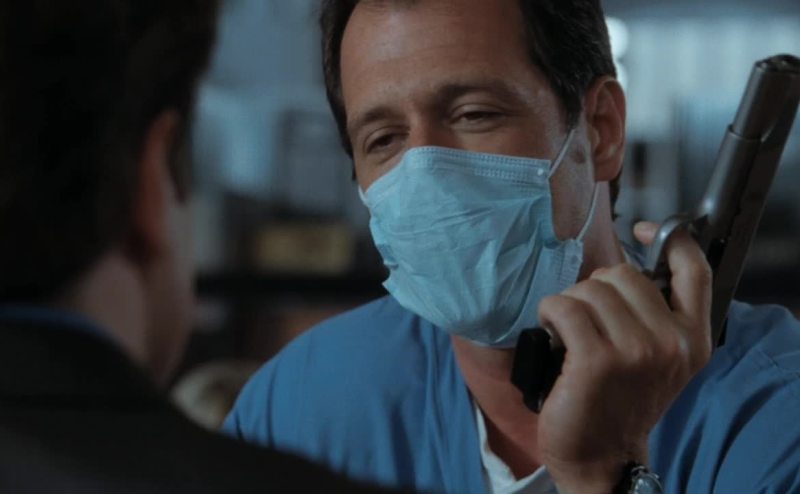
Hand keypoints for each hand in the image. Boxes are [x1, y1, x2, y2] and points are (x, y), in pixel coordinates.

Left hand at [537, 222, 712, 493]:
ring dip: (569, 304)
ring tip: (568, 332)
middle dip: (595, 289)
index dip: (671, 238)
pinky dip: (549, 312)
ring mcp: (636, 351)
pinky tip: (551, 333)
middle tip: (586, 321)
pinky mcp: (596, 360)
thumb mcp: (657, 360)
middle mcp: (671, 343)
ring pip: (590, 288)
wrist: (600, 455)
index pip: (694, 269)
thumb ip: (656, 315)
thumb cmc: (619, 401)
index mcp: (693, 339)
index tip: (643, 231)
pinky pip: (564, 306)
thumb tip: (624, 267)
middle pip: (623, 273)